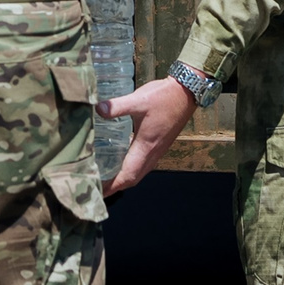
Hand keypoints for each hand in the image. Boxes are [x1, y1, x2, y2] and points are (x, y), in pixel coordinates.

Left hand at [98, 75, 199, 193]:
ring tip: (106, 178)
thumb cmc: (163, 98)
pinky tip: (121, 160)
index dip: (113, 186)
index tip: (98, 191)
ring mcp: (157, 150)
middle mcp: (153, 153)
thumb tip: (98, 110)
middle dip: (116, 186)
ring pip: (139, 172)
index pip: (128, 175)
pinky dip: (131, 168)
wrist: (185, 93)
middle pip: (133, 178)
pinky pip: (143, 163)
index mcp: (146, 147)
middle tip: (98, 188)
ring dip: (124, 179)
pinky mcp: (158, 144)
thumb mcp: (138, 100)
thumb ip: (117, 106)